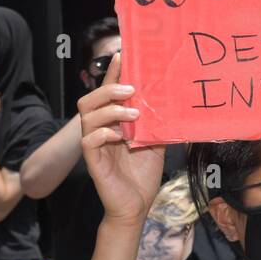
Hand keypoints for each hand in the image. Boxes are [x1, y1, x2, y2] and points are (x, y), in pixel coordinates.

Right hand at [78, 53, 163, 223]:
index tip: (122, 53)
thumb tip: (173, 100)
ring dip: (110, 109)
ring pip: (87, 116)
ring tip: (133, 114)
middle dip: (108, 88)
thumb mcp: (155, 142)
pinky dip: (104, 134)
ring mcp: (94, 145)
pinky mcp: (93, 161)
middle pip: (89, 99)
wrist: (137, 206)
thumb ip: (157, 121)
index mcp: (113, 123)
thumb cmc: (143, 174)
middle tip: (131, 90)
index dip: (112, 72)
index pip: (108, 93)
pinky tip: (120, 136)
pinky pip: (89, 140)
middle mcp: (100, 130)